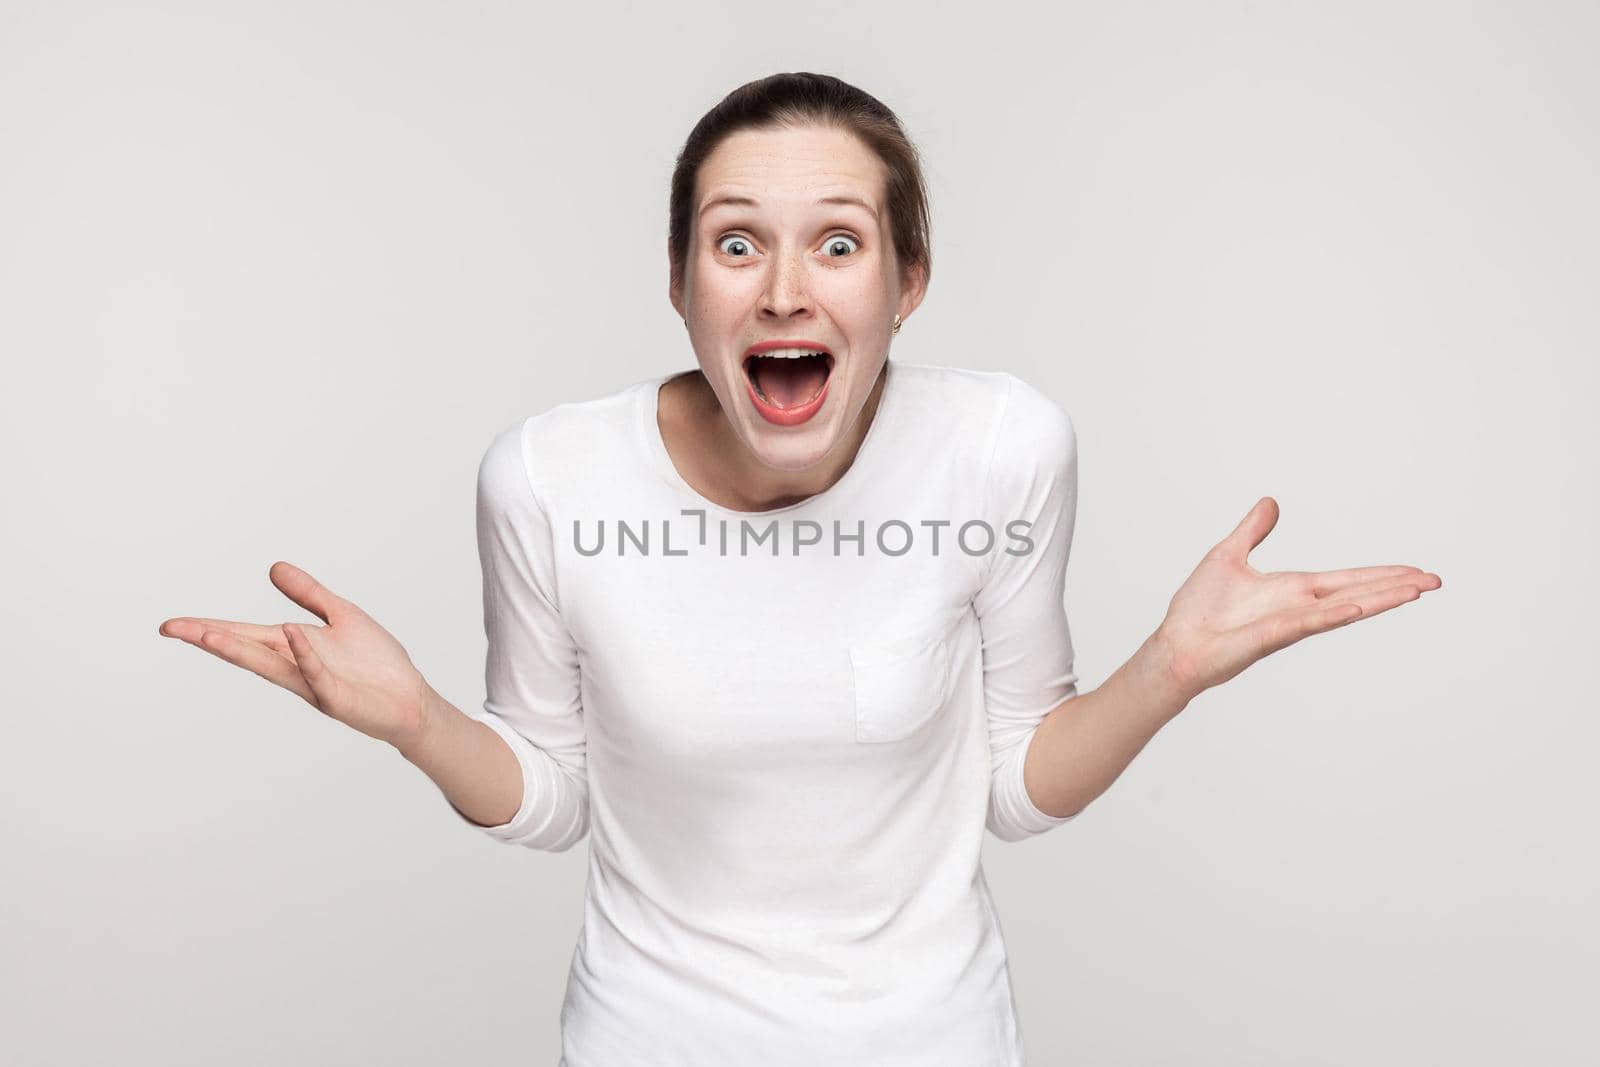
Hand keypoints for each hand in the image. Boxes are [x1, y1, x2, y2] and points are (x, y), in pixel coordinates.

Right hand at [159, 561, 433, 749]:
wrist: (412, 700)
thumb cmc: (376, 663)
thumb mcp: (341, 616)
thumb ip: (309, 594)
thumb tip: (273, 566)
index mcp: (293, 648)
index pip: (244, 635)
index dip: (208, 629)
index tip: (171, 625)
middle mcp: (295, 668)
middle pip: (245, 651)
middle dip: (209, 638)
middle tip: (171, 628)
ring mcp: (314, 685)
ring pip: (270, 666)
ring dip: (240, 650)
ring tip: (207, 633)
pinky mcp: (337, 699)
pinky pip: (318, 672)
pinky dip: (305, 653)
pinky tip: (292, 633)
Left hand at [1152, 497, 1441, 702]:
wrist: (1175, 644)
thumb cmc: (1199, 611)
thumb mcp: (1228, 556)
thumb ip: (1253, 531)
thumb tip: (1270, 502)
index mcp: (1293, 589)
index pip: (1348, 580)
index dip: (1382, 575)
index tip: (1416, 571)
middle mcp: (1299, 607)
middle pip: (1359, 594)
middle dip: (1396, 587)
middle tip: (1436, 581)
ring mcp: (1289, 623)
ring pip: (1344, 609)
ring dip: (1379, 600)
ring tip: (1416, 591)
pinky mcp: (1271, 636)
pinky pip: (1308, 623)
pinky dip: (1333, 615)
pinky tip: (1359, 609)